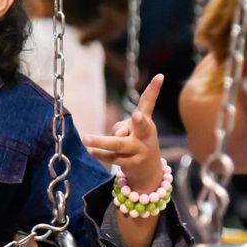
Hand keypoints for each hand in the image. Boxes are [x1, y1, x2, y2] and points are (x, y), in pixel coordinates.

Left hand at [83, 74, 164, 191]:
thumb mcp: (132, 129)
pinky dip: (101, 154)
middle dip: (140, 122)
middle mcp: (146, 136)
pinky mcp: (132, 164)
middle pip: (143, 128)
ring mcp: (140, 151)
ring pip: (119, 145)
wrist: (149, 169)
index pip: (149, 103)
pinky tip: (90, 150)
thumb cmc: (136, 140)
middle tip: (136, 115)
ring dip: (102, 142)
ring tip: (86, 138)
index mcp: (147, 122)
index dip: (154, 89)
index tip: (160, 76)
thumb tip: (119, 135)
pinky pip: (113, 157)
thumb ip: (124, 126)